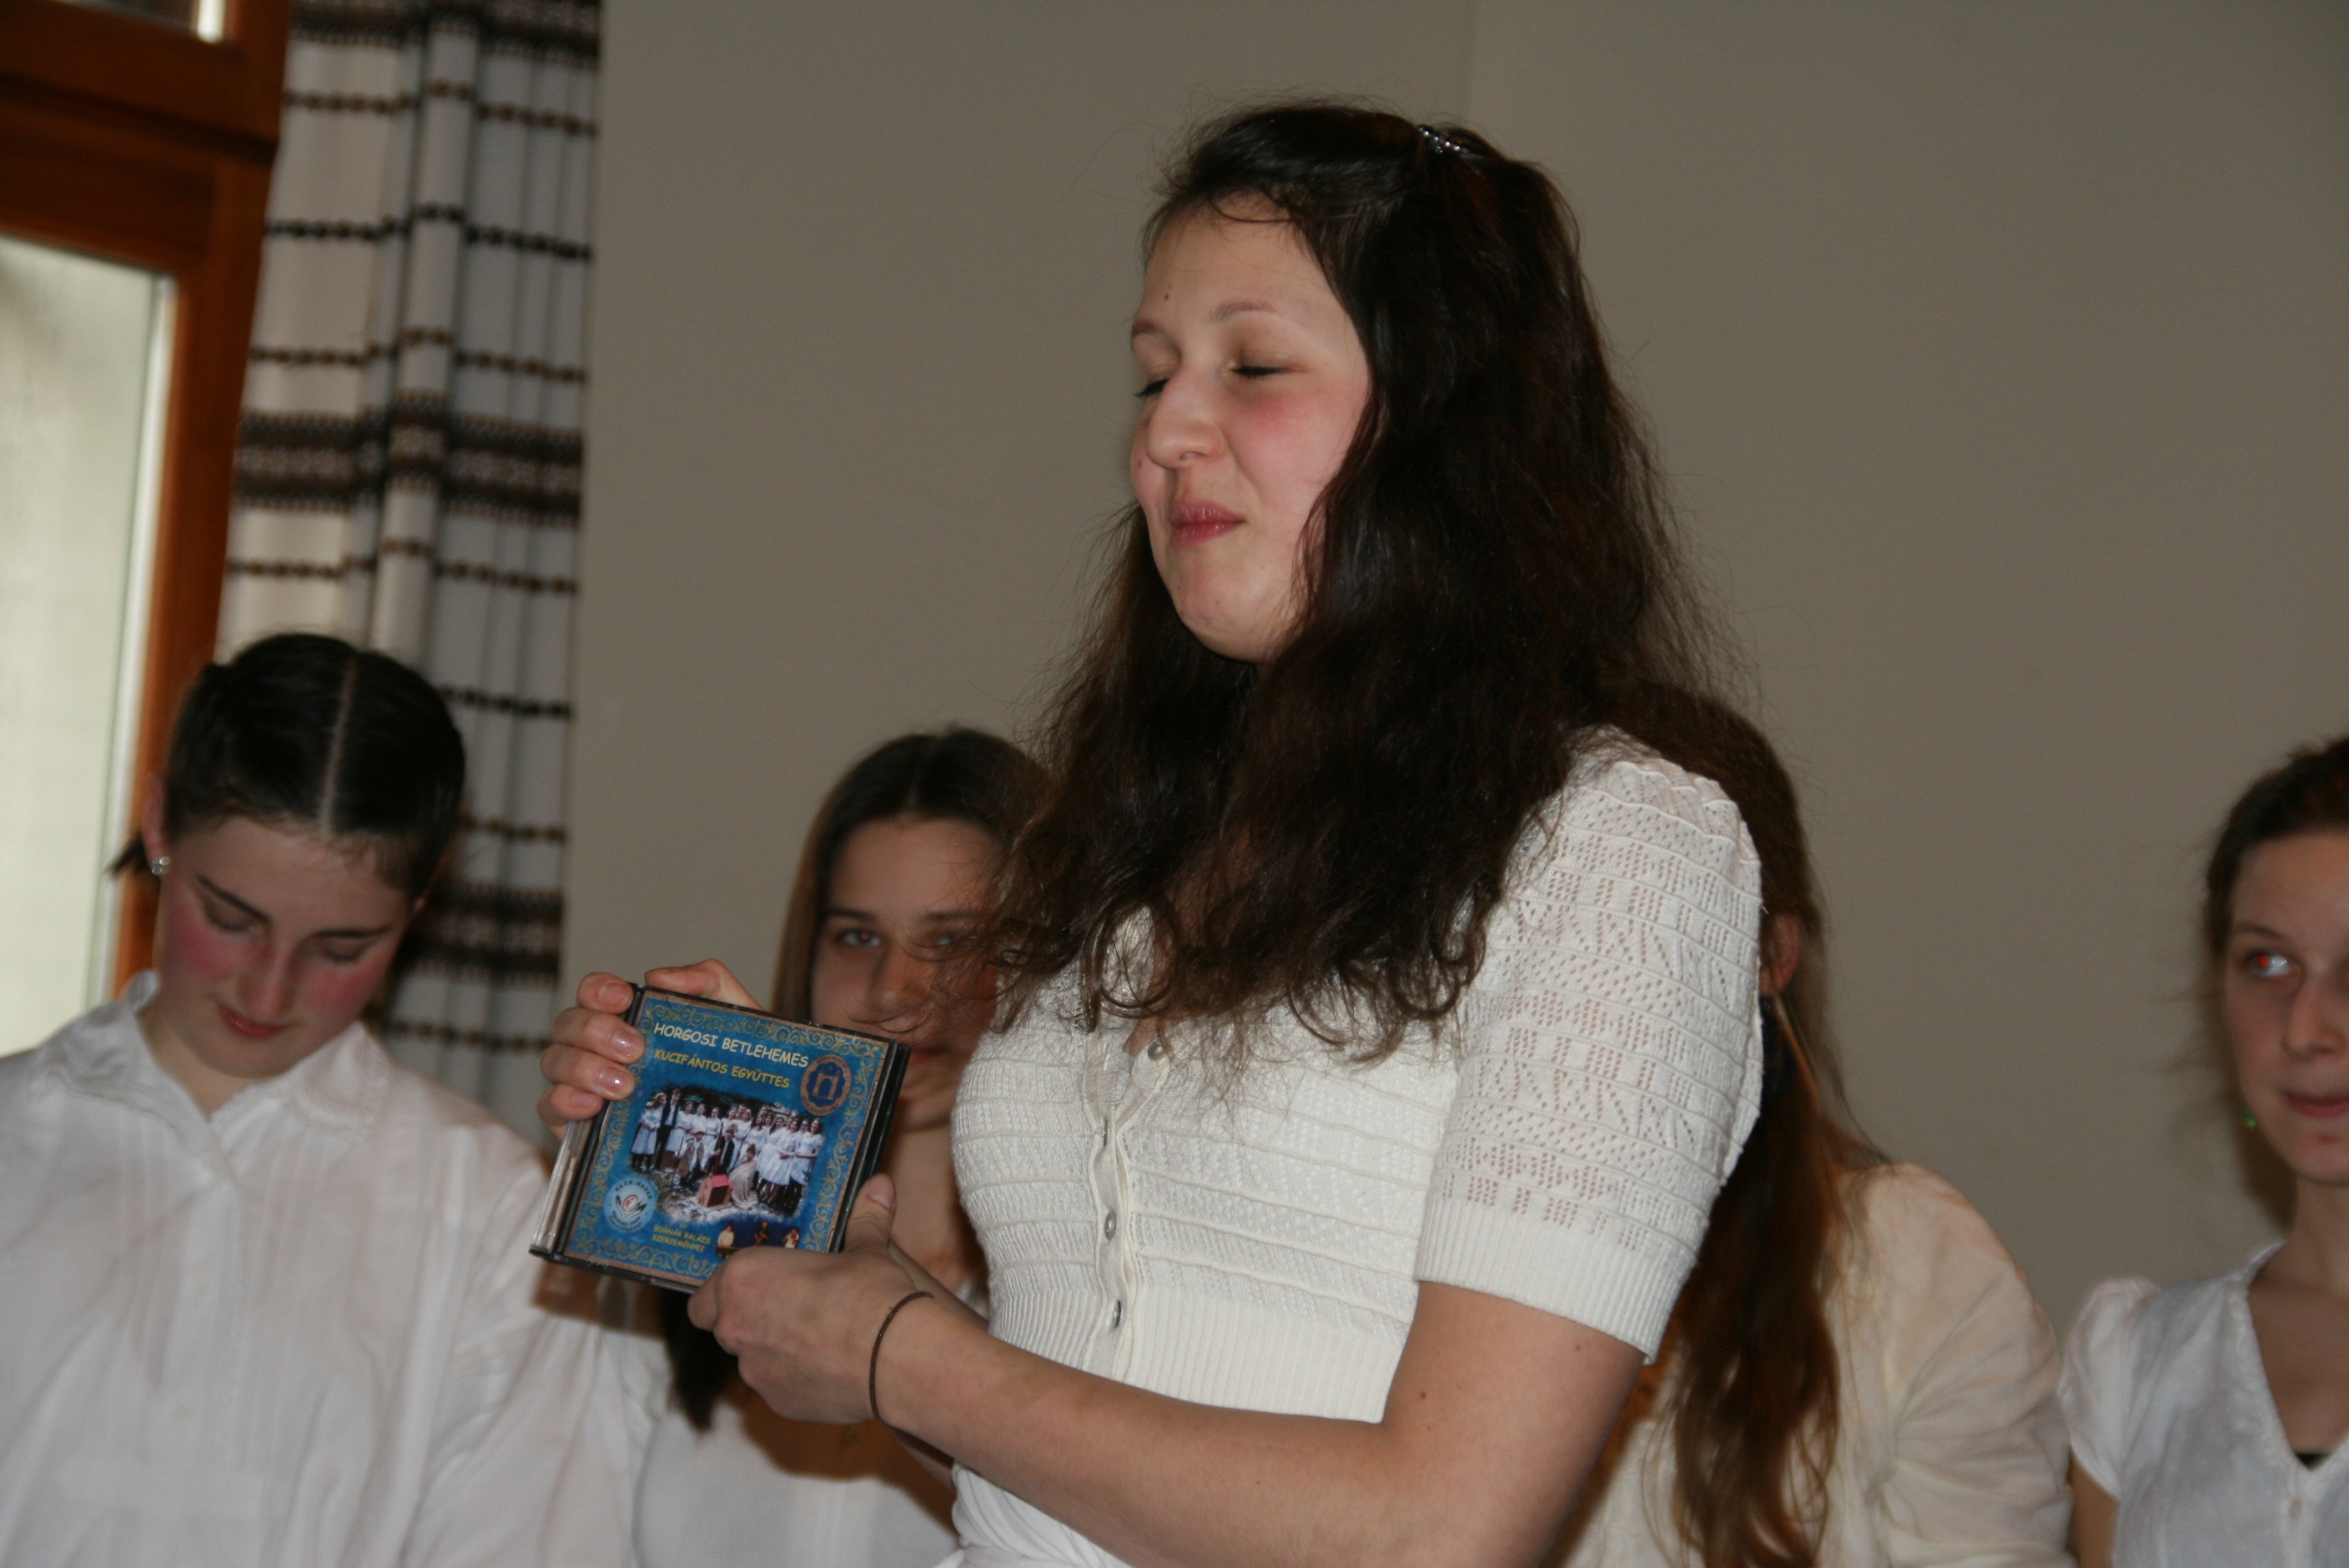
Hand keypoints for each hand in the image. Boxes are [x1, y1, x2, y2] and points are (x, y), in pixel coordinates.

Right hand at [536, 960, 760, 1130]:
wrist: (741, 1127)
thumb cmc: (726, 1071)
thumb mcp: (732, 1021)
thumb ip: (708, 982)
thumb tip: (661, 977)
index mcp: (627, 1018)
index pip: (594, 991)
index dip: (599, 989)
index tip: (624, 998)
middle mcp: (596, 1047)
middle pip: (568, 1022)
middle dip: (596, 1030)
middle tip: (634, 1049)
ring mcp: (581, 1083)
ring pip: (554, 1060)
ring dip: (585, 1068)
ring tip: (625, 1086)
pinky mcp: (575, 1123)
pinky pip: (549, 1104)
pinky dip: (566, 1101)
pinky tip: (594, 1106)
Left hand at [690, 1177, 928, 1424]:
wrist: (894, 1359)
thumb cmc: (870, 1296)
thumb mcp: (867, 1250)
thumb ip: (865, 1219)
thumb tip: (880, 1186)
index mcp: (743, 1280)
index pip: (705, 1294)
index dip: (728, 1293)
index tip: (758, 1288)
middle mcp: (736, 1326)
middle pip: (722, 1327)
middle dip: (749, 1321)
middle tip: (789, 1310)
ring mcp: (754, 1370)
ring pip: (751, 1360)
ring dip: (773, 1351)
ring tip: (818, 1340)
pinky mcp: (778, 1403)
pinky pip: (778, 1387)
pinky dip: (796, 1379)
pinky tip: (831, 1368)